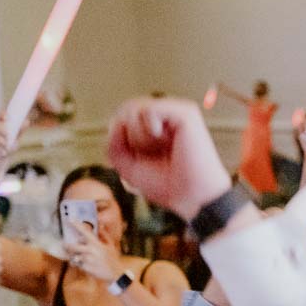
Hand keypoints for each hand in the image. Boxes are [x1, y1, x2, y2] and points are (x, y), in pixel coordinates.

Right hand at [0, 117, 16, 173]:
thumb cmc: (7, 147)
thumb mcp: (15, 139)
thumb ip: (20, 130)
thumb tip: (27, 121)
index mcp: (2, 123)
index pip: (2, 114)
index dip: (3, 114)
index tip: (6, 118)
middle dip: (2, 130)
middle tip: (8, 136)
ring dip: (2, 141)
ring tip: (7, 149)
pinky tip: (2, 152)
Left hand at [63, 219, 124, 282]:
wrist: (115, 274)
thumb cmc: (113, 259)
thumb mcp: (110, 246)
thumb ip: (104, 235)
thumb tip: (101, 225)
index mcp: (96, 244)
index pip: (84, 232)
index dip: (76, 225)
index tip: (69, 219)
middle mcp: (90, 251)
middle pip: (72, 246)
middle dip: (67, 246)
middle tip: (65, 245)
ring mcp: (87, 260)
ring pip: (73, 256)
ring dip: (73, 256)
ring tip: (76, 256)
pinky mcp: (85, 268)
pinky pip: (77, 264)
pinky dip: (77, 264)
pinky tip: (83, 264)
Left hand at [106, 98, 231, 220]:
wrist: (192, 198)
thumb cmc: (166, 185)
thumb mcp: (128, 166)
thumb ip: (113, 144)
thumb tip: (116, 122)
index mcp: (156, 124)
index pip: (123, 116)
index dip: (120, 137)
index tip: (140, 158)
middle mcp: (167, 114)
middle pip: (125, 109)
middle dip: (128, 137)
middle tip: (150, 155)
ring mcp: (176, 111)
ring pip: (134, 108)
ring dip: (138, 136)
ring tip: (159, 149)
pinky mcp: (185, 113)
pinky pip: (149, 109)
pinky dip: (149, 131)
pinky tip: (167, 141)